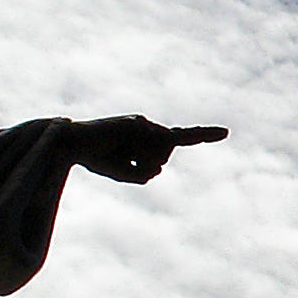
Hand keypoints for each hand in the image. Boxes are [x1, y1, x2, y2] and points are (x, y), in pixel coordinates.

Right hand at [71, 116, 229, 182]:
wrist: (72, 144)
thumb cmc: (98, 158)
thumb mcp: (126, 174)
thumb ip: (145, 173)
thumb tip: (159, 167)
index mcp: (149, 137)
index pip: (180, 136)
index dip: (203, 134)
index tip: (225, 132)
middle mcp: (149, 127)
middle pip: (164, 158)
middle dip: (145, 168)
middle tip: (119, 161)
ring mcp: (143, 124)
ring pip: (157, 157)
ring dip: (136, 164)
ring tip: (113, 154)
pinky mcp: (136, 124)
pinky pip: (146, 152)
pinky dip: (132, 160)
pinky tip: (115, 150)